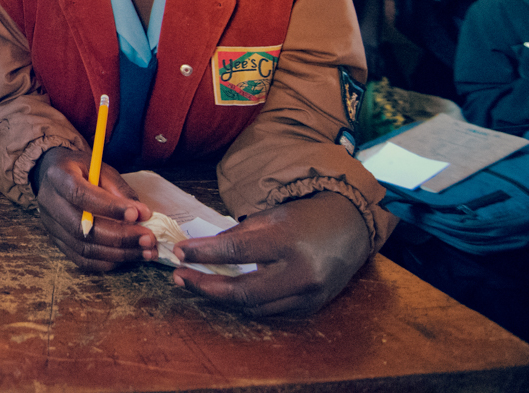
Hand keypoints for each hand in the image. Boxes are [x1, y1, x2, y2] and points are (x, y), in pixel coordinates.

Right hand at [32, 147, 154, 271]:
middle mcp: (49, 203)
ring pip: (83, 248)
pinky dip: (107, 262)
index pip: (80, 195)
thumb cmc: (82, 170)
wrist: (54, 175)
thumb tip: (142, 214)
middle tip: (149, 238)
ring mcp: (50, 226)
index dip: (109, 207)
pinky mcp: (56, 242)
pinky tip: (127, 256)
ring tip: (146, 251)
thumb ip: (119, 191)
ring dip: (119, 253)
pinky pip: (81, 260)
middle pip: (82, 228)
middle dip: (120, 236)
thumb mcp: (101, 168)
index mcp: (58, 177)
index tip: (137, 214)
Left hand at [171, 190, 370, 316]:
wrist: (350, 228)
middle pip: (243, 291)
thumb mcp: (270, 216)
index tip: (179, 252)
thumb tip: (202, 250)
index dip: (203, 254)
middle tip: (179, 276)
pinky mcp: (311, 308)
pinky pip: (269, 312)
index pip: (236, 252)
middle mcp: (300, 273)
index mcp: (288, 241)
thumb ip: (237, 235)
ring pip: (253, 307)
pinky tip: (225, 293)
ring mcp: (308, 295)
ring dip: (220, 298)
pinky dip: (244, 304)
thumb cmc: (304, 217)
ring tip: (195, 283)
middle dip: (205, 286)